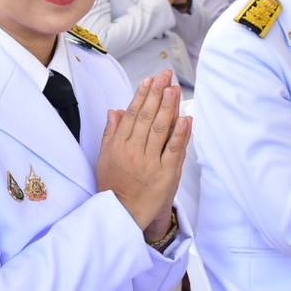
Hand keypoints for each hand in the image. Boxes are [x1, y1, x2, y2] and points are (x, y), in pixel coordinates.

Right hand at [95, 70, 189, 233]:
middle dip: (157, 95)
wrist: (122, 213)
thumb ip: (111, 134)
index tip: (150, 80)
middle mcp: (133, 151)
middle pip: (146, 117)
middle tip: (165, 76)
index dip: (141, 96)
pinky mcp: (165, 174)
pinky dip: (180, 134)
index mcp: (118, 145)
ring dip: (168, 108)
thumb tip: (115, 111)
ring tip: (174, 89)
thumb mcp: (105, 158)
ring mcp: (150, 162)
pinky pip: (173, 151)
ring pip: (159, 130)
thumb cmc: (114, 185)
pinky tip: (185, 118)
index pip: (131, 115)